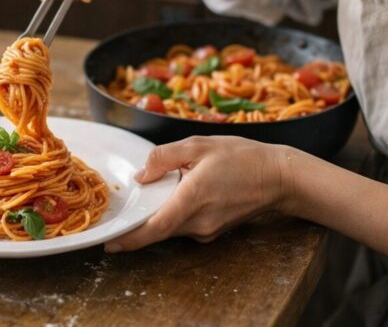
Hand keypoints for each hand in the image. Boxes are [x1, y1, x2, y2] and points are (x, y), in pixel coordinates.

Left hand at [105, 136, 296, 251]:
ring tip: (164, 187)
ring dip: (161, 212)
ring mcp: (207, 230)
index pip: (154, 228)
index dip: (129, 238)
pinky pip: (185, 225)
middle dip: (142, 219)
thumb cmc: (242, 157)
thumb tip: (142, 175)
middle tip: (130, 202)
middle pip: (159, 228)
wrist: (278, 177)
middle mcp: (199, 221)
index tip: (110, 242)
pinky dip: (176, 212)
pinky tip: (184, 190)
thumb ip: (164, 157)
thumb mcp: (199, 145)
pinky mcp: (214, 231)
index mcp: (192, 198)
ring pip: (172, 227)